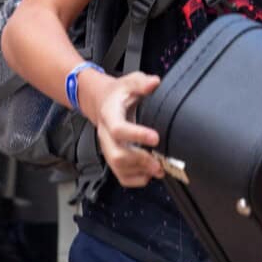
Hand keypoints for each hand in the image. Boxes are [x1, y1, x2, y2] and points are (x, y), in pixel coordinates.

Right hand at [88, 71, 164, 188]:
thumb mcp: (130, 81)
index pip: (119, 129)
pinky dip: (134, 180)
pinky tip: (149, 176)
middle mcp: (106, 134)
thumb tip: (154, 82)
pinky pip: (119, 175)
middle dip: (140, 161)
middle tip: (159, 162)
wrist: (102, 101)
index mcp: (110, 115)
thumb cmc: (118, 93)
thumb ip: (142, 82)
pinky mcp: (112, 157)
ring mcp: (107, 148)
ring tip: (159, 170)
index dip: (137, 135)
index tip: (155, 138)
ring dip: (139, 172)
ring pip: (118, 167)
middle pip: (117, 154)